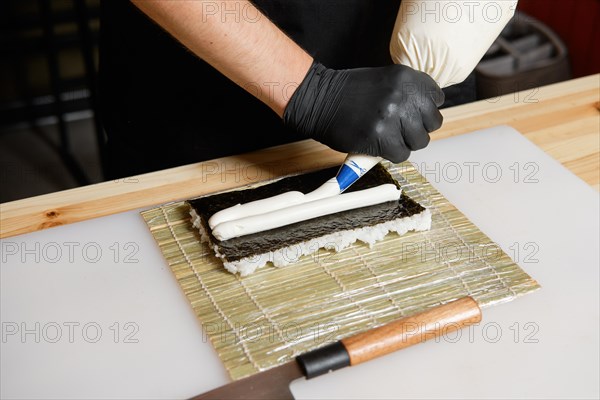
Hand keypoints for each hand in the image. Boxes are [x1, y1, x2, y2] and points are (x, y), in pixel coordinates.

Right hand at [284, 62, 443, 162]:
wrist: (319, 99)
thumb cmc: (348, 92)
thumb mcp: (384, 80)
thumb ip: (407, 91)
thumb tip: (428, 110)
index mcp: (406, 77)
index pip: (436, 98)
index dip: (424, 109)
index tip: (411, 112)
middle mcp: (402, 95)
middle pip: (432, 122)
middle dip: (417, 128)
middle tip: (399, 128)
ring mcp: (391, 117)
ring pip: (419, 141)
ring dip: (405, 142)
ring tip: (388, 136)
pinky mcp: (380, 137)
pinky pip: (401, 154)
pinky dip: (391, 153)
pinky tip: (379, 144)